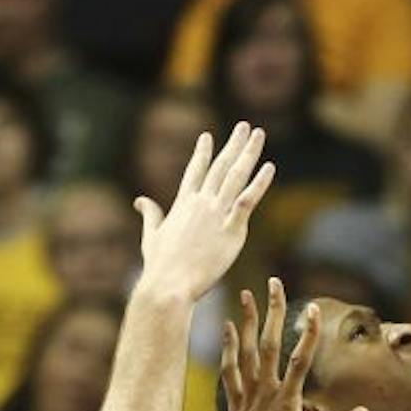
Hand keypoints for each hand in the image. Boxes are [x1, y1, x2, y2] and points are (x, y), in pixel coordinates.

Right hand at [132, 123, 274, 303]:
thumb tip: (140, 200)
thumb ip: (150, 214)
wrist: (170, 284)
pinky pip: (249, 200)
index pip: (194, 170)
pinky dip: (260, 182)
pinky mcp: (232, 230)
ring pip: (236, 176)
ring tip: (259, 134)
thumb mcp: (151, 235)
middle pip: (221, 166)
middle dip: (233, 144)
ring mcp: (217, 214)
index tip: (208, 135)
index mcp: (182, 203)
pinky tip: (270, 167)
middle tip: (245, 126)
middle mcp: (201, 203)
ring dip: (249, 153)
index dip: (202, 152)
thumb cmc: (159, 265)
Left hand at [222, 279, 368, 410]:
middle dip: (271, 312)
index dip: (307, 334)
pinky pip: (230, 372)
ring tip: (246, 294)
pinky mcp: (236, 409)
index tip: (313, 309)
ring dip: (245, 323)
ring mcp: (247, 402)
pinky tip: (228, 328)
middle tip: (274, 282)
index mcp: (287, 409)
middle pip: (268, 347)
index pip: (299, 363)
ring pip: (245, 355)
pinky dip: (228, 349)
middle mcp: (264, 399)